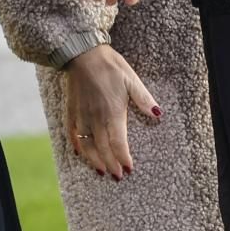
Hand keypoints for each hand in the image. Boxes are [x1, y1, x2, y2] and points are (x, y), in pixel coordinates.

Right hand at [65, 44, 161, 180]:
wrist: (83, 53)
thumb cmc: (110, 66)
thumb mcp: (131, 79)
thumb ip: (143, 99)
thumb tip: (158, 114)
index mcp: (112, 112)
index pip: (118, 142)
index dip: (123, 158)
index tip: (129, 169)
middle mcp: (96, 118)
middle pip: (103, 148)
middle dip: (111, 164)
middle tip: (117, 176)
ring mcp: (82, 115)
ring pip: (87, 145)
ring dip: (94, 160)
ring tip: (101, 171)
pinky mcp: (71, 110)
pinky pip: (72, 132)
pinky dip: (76, 144)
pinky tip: (79, 153)